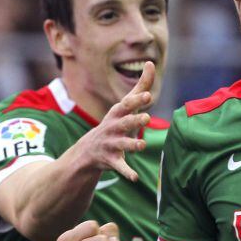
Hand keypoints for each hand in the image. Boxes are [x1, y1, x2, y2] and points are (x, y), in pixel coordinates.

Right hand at [75, 61, 156, 181]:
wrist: (89, 151)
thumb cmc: (115, 123)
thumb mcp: (125, 105)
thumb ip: (140, 86)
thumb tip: (152, 63)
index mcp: (118, 113)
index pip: (127, 105)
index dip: (137, 100)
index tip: (147, 95)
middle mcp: (113, 127)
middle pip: (124, 123)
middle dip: (134, 121)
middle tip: (147, 118)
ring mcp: (111, 144)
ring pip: (122, 145)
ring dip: (132, 146)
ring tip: (143, 147)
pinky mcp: (111, 161)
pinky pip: (120, 167)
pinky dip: (127, 172)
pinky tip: (135, 178)